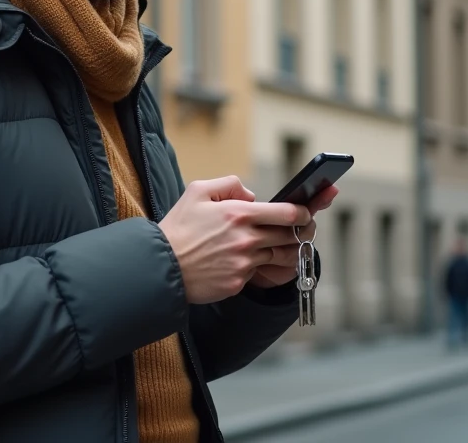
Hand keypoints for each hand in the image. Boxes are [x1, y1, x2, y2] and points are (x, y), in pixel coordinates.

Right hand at [159, 176, 311, 303]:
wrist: (160, 266)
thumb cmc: (178, 228)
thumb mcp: (197, 191)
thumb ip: (229, 185)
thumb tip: (252, 195)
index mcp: (239, 214)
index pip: (287, 213)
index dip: (304, 212)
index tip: (307, 213)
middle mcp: (246, 239)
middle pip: (290, 237)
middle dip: (303, 232)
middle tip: (304, 229)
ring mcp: (244, 263)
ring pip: (280, 257)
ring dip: (287, 251)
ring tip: (285, 246)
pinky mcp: (238, 283)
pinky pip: (258, 273)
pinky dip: (260, 267)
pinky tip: (254, 262)